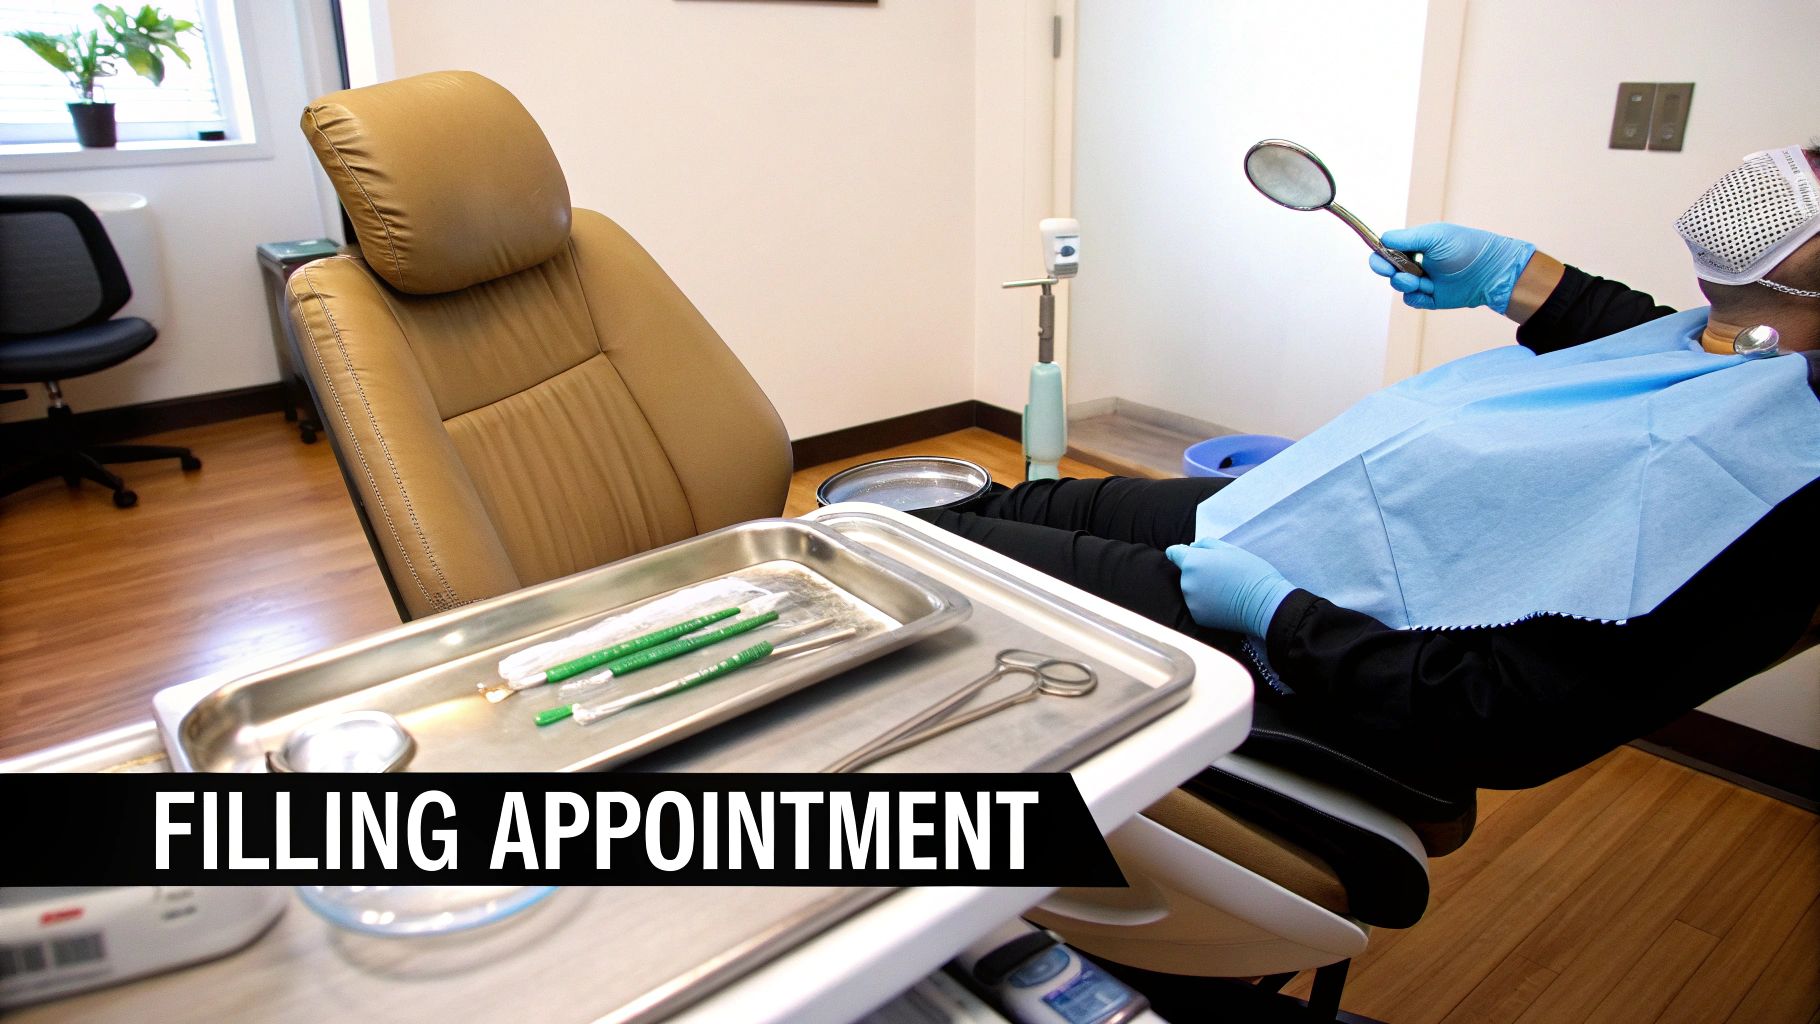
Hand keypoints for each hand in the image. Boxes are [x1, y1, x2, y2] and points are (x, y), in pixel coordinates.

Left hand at [1165, 538, 1296, 636]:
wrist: (1263, 603)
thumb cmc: (1250, 572)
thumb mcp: (1229, 549)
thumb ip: (1205, 544)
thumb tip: (1190, 546)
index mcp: (1192, 562)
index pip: (1173, 553)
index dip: (1181, 552)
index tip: (1191, 555)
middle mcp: (1186, 582)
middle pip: (1185, 573)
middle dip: (1198, 571)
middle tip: (1221, 574)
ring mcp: (1190, 601)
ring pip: (1191, 589)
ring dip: (1202, 588)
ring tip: (1225, 589)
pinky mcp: (1197, 616)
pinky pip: (1198, 605)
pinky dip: (1206, 603)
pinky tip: (1224, 602)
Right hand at [1370, 222, 1535, 313]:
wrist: (1490, 271)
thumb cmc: (1465, 248)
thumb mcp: (1433, 236)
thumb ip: (1404, 238)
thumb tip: (1381, 240)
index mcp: (1415, 244)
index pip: (1386, 250)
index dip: (1380, 257)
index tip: (1383, 263)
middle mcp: (1416, 261)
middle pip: (1388, 270)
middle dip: (1389, 272)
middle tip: (1396, 273)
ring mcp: (1423, 280)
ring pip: (1399, 286)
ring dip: (1405, 284)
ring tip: (1421, 281)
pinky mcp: (1430, 298)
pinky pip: (1411, 301)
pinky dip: (1416, 297)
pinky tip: (1428, 292)